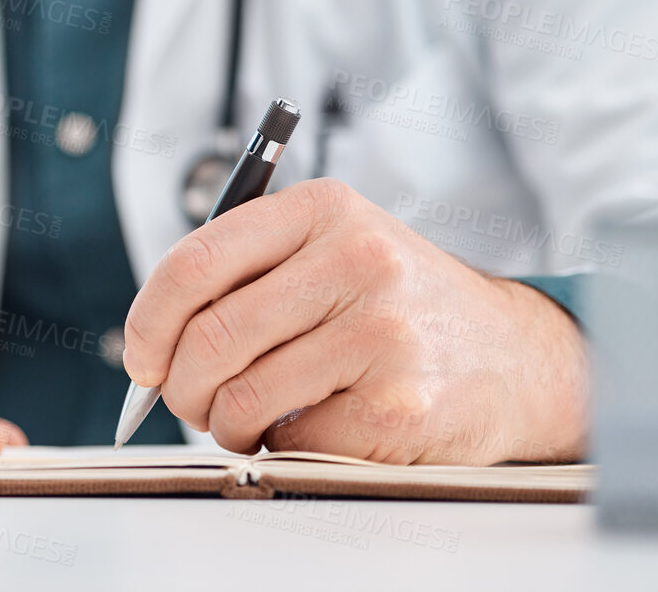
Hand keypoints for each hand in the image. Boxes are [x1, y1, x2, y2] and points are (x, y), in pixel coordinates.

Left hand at [122, 179, 587, 462]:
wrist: (515, 357)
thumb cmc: (403, 306)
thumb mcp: (334, 249)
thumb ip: (249, 273)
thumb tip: (152, 342)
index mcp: (324, 210)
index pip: (195, 262)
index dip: (148, 320)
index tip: (142, 357)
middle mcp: (356, 260)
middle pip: (209, 338)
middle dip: (180, 387)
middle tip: (188, 402)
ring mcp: (381, 332)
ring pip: (242, 398)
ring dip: (225, 425)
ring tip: (247, 419)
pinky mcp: (398, 404)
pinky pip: (292, 440)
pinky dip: (283, 446)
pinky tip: (312, 425)